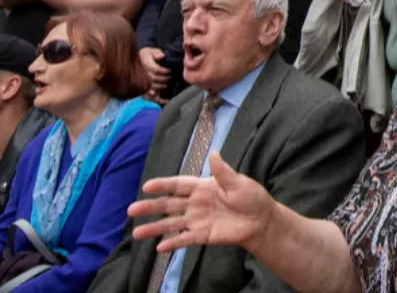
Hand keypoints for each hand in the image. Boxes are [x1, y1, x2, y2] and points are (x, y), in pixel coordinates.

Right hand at [130, 152, 275, 253]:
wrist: (261, 220)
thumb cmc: (251, 197)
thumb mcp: (239, 182)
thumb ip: (223, 172)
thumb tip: (213, 153)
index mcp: (202, 187)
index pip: (178, 185)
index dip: (163, 185)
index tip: (146, 186)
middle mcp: (195, 203)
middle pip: (169, 204)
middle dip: (150, 207)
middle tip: (131, 210)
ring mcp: (197, 220)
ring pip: (171, 223)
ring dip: (154, 228)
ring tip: (137, 233)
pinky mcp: (202, 235)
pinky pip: (184, 239)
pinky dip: (173, 243)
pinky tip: (159, 247)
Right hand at [139, 47, 169, 94]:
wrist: (138, 59)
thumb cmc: (147, 54)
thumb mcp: (151, 50)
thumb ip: (157, 53)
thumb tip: (162, 56)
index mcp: (146, 63)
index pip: (156, 70)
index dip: (164, 71)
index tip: (169, 71)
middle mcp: (142, 73)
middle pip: (154, 79)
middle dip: (163, 79)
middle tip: (169, 77)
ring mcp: (141, 80)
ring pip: (150, 86)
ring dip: (159, 86)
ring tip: (165, 84)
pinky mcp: (141, 85)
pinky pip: (146, 92)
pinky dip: (153, 95)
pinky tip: (159, 97)